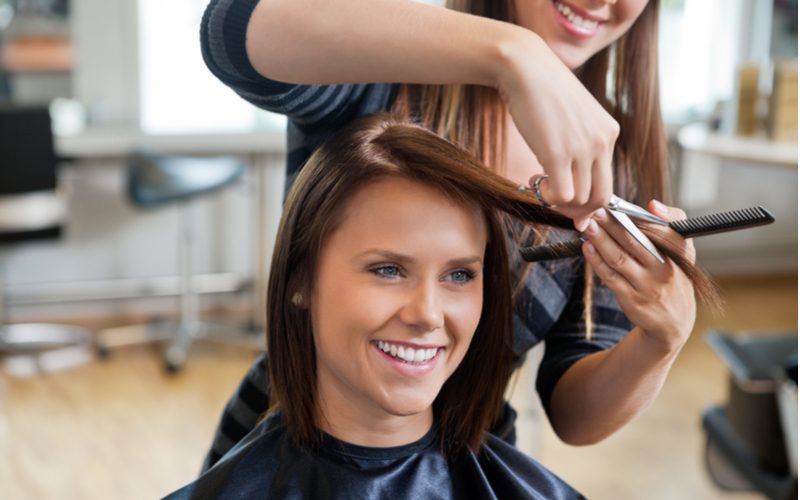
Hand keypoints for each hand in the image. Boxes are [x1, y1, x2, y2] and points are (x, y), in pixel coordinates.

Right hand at [499, 33, 618, 228]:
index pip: (608, 180)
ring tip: (539, 181)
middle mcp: (602, 142)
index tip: (569, 200)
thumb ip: (578, 142)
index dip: (589, 198)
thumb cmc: (541, 90)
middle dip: (579, 209)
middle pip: (601, 197)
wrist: (525, 68)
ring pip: (581, 199)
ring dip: (558, 200)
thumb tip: (569, 175)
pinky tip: (534, 180)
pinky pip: (562, 195)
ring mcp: (583, 149)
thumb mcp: (572, 116)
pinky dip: (548, 197)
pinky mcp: (559, 154)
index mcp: (609, 132)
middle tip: (555, 201)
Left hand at [580, 201, 696, 352]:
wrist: (673, 320)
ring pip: (619, 259)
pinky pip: (611, 277)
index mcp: (678, 254)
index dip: (640, 218)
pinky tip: (587, 248)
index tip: (619, 206)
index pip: (663, 232)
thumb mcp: (682, 251)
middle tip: (596, 211)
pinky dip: (597, 261)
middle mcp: (663, 270)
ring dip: (601, 241)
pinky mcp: (631, 300)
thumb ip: (671, 223)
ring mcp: (646, 287)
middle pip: (634, 242)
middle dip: (612, 225)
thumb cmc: (673, 275)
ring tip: (588, 226)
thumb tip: (652, 205)